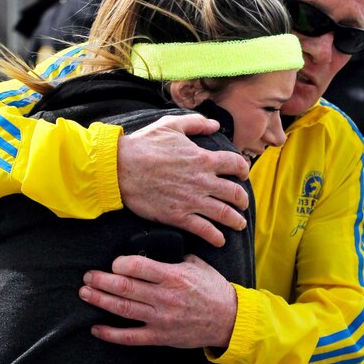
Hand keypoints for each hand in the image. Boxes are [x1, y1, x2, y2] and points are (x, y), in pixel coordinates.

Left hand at [78, 254, 237, 348]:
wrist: (228, 319)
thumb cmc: (213, 289)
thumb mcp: (198, 264)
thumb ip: (175, 257)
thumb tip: (155, 249)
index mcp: (174, 276)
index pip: (139, 266)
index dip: (121, 263)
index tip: (113, 262)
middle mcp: (165, 297)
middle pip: (125, 287)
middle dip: (102, 280)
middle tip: (88, 276)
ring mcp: (161, 319)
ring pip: (123, 309)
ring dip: (101, 300)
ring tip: (86, 293)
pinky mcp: (160, 336)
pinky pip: (130, 337)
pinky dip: (111, 333)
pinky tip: (97, 328)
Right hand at [117, 114, 250, 246]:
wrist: (120, 169)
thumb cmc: (144, 145)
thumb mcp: (171, 125)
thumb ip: (196, 123)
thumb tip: (214, 125)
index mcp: (203, 159)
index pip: (236, 165)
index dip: (243, 170)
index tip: (242, 175)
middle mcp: (203, 181)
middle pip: (235, 193)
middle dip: (243, 200)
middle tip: (243, 204)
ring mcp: (192, 200)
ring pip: (224, 214)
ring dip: (236, 220)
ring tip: (239, 224)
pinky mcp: (178, 216)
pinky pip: (204, 230)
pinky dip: (215, 237)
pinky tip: (219, 240)